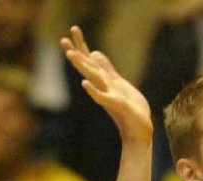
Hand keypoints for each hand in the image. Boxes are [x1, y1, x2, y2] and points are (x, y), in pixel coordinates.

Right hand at [60, 26, 152, 142]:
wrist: (139, 130)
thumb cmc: (130, 108)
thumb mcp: (118, 83)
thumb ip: (106, 69)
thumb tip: (95, 53)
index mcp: (105, 81)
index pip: (90, 60)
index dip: (82, 45)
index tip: (74, 29)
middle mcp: (104, 87)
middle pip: (87, 67)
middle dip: (76, 53)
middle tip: (62, 39)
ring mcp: (109, 95)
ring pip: (93, 78)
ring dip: (82, 66)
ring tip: (70, 54)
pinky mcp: (116, 105)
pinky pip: (102, 97)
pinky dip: (93, 91)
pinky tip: (84, 83)